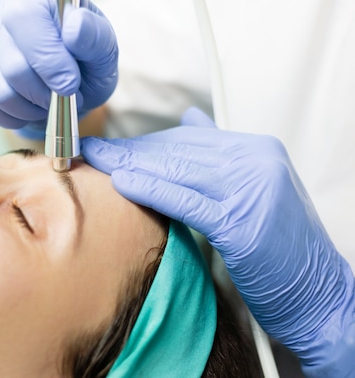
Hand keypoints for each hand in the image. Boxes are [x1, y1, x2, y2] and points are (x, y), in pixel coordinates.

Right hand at [0, 0, 117, 135]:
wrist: (71, 75)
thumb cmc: (87, 58)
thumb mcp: (104, 47)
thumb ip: (94, 36)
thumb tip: (73, 28)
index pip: (25, 20)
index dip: (48, 61)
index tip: (70, 83)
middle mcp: (2, 6)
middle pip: (11, 67)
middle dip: (44, 94)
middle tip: (63, 96)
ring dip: (30, 109)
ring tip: (48, 102)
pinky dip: (13, 117)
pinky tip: (29, 107)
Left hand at [81, 107, 354, 374]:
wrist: (320, 296)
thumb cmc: (283, 250)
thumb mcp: (256, 189)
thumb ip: (222, 154)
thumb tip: (191, 117)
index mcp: (258, 151)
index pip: (188, 139)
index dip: (145, 143)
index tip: (114, 146)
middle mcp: (257, 162)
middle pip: (178, 151)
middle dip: (130, 151)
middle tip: (93, 149)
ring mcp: (252, 190)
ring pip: (177, 170)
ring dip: (131, 164)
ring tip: (97, 161)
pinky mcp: (242, 223)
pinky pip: (185, 200)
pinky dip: (152, 189)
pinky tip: (123, 182)